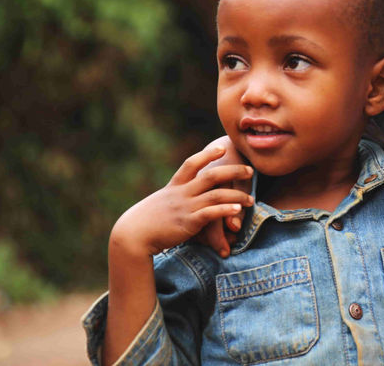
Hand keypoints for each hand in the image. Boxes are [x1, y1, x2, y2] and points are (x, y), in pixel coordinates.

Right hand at [110, 146, 253, 258]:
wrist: (132, 235)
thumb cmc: (147, 221)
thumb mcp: (161, 202)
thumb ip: (175, 197)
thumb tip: (185, 197)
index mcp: (175, 186)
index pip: (192, 163)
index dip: (207, 154)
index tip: (222, 147)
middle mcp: (182, 193)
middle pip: (212, 175)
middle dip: (233, 171)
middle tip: (250, 171)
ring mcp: (185, 206)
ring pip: (216, 195)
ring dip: (237, 196)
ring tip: (251, 200)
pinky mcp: (188, 222)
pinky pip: (210, 213)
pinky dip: (225, 210)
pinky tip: (237, 211)